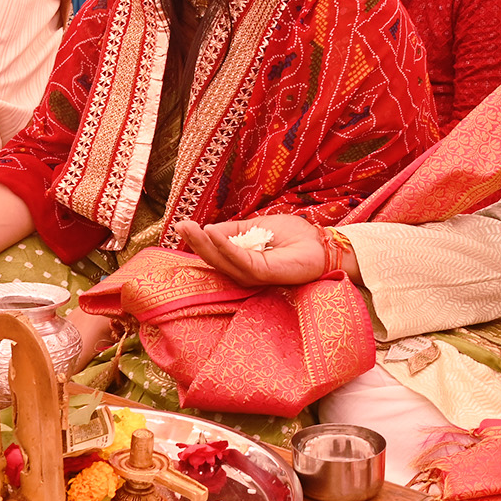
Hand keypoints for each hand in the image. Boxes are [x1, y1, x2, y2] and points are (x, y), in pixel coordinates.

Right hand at [175, 214, 329, 286]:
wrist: (321, 244)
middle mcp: (244, 272)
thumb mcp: (258, 227)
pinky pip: (239, 260)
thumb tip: (207, 229)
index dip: (197, 241)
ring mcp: (253, 275)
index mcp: (242, 262)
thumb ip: (234, 231)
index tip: (181, 226)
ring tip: (188, 228)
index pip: (214, 254)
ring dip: (203, 244)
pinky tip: (211, 233)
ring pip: (221, 262)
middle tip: (179, 226)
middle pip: (213, 259)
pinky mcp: (263, 273)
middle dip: (195, 242)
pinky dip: (224, 246)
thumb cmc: (294, 237)